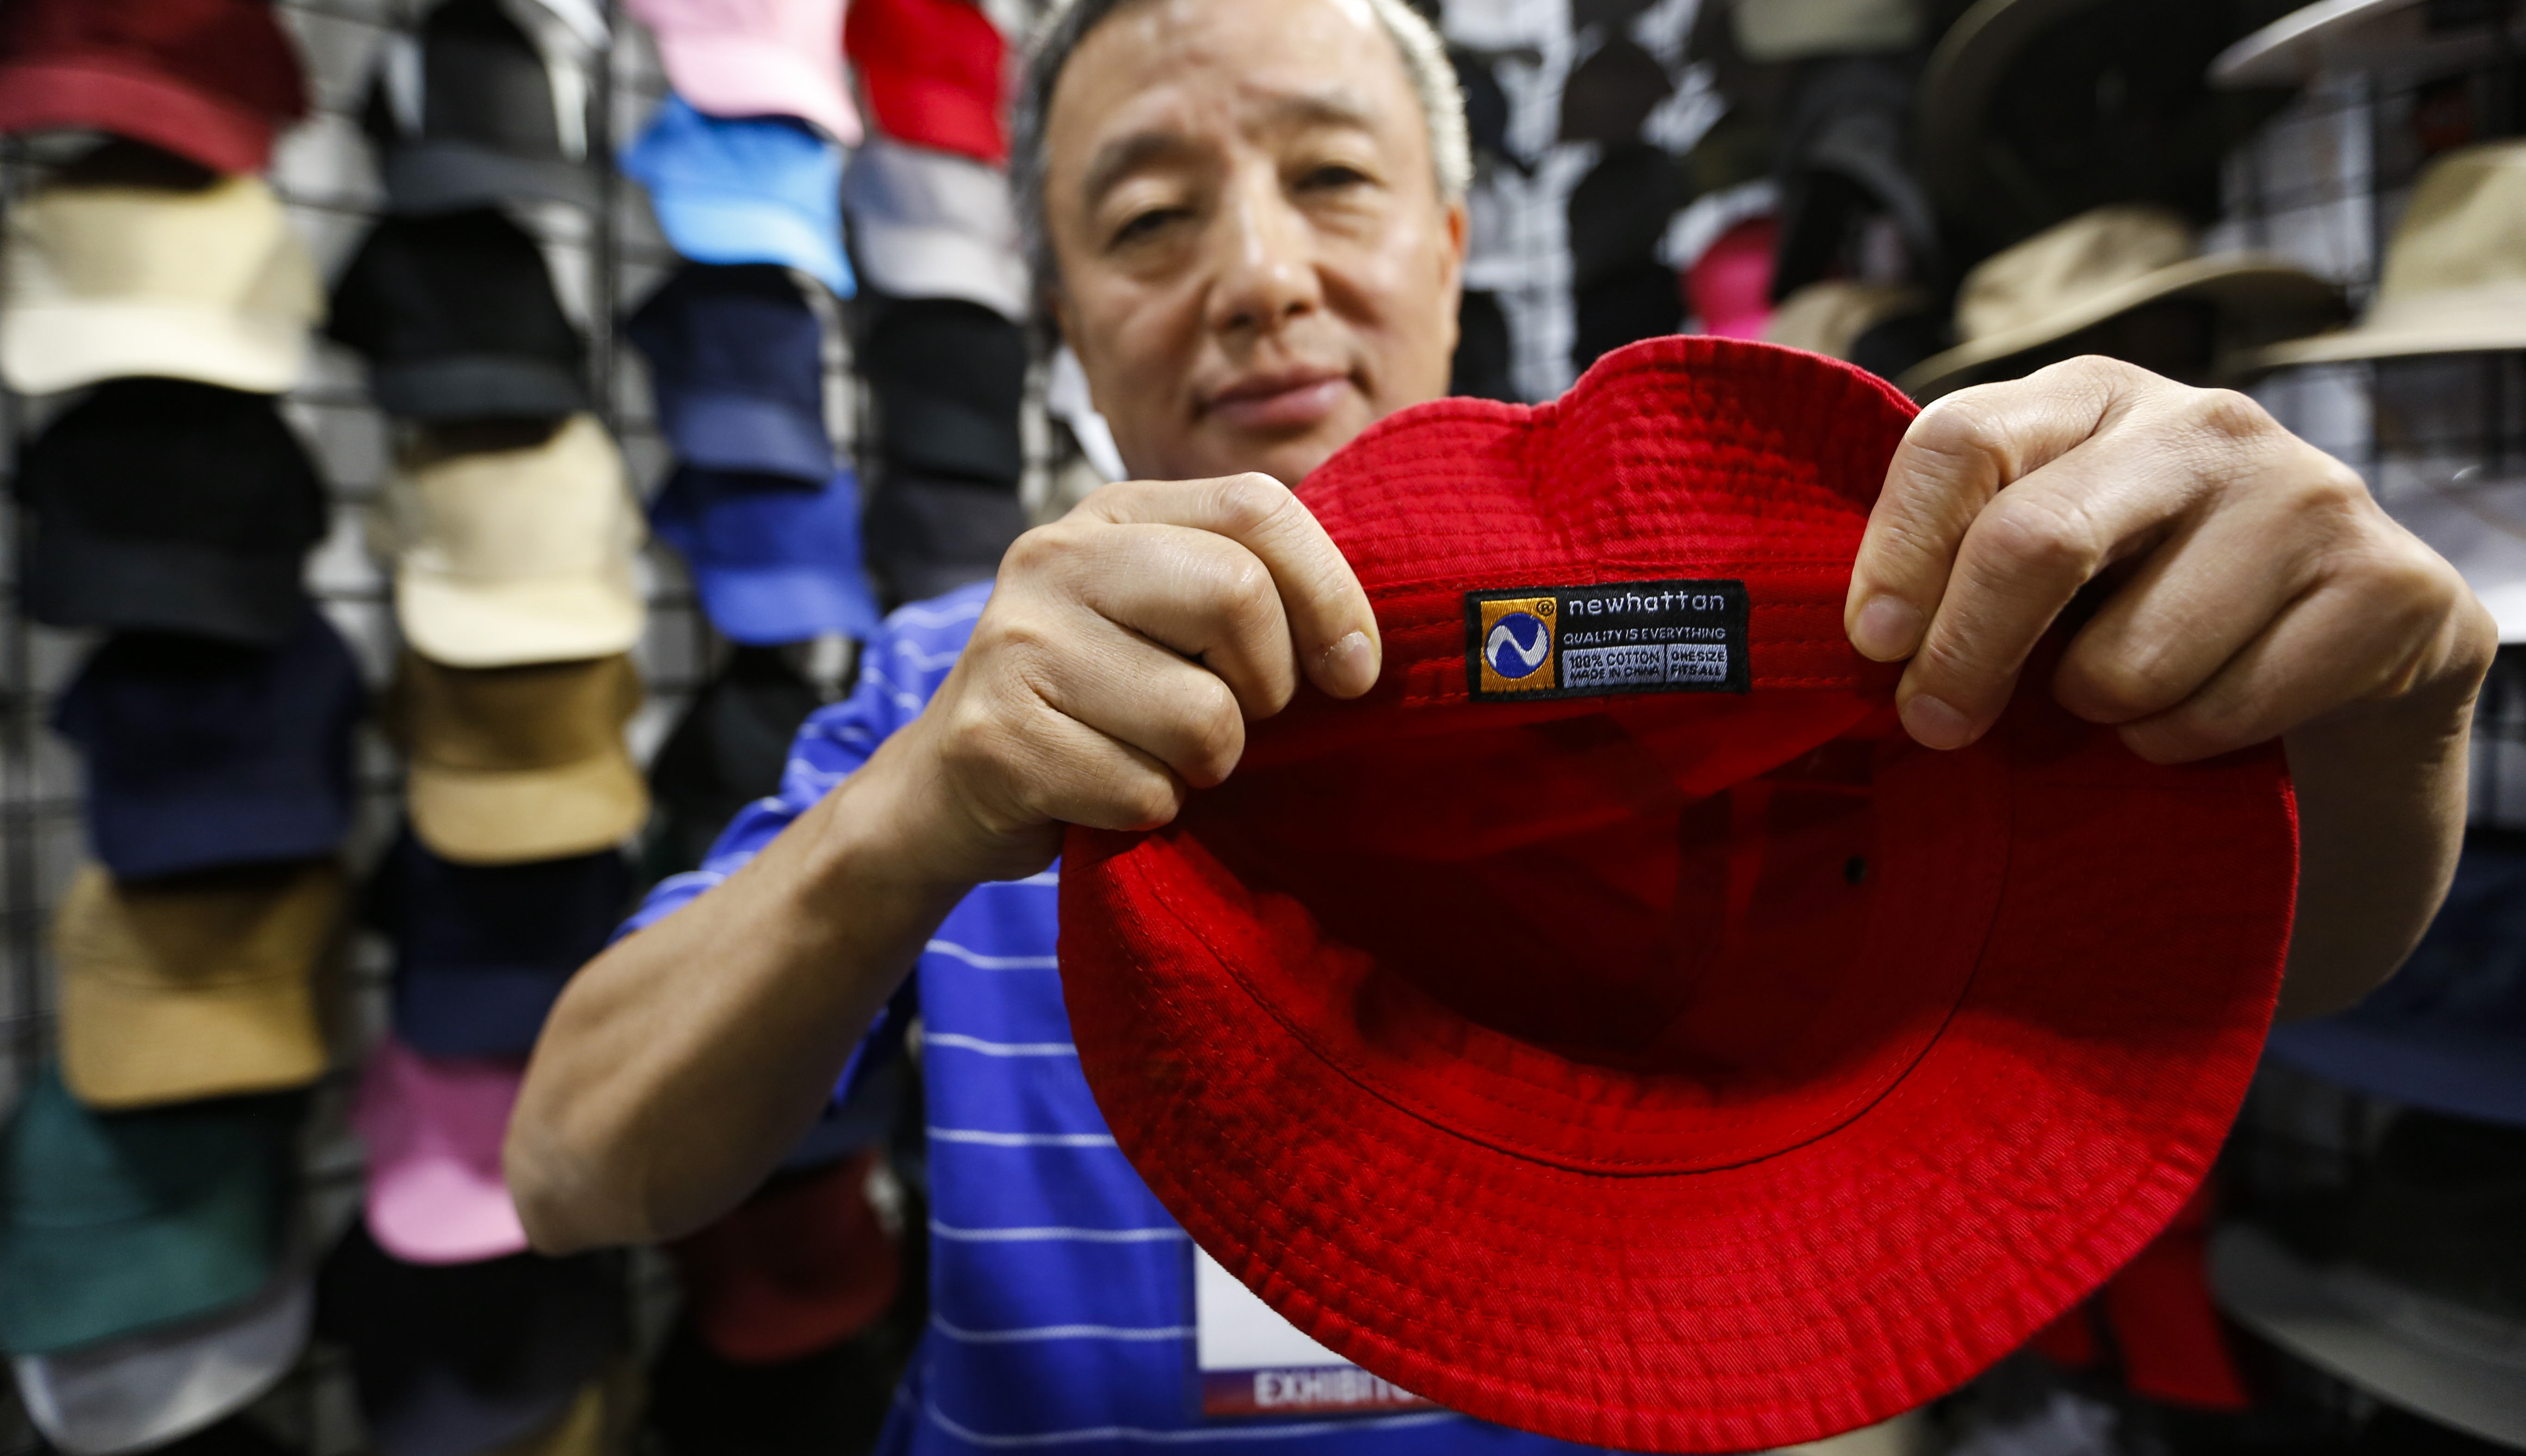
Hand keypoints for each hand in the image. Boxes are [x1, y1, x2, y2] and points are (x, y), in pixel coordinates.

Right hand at [865, 473, 1382, 887]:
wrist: (945, 788)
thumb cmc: (1095, 703)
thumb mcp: (1160, 617)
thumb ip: (1243, 591)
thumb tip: (1359, 644)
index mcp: (1113, 514)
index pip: (1257, 506)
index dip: (1329, 592)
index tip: (1352, 672)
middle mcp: (1055, 558)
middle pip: (1237, 596)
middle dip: (1267, 687)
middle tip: (1236, 722)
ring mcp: (1015, 644)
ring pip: (1200, 716)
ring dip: (1207, 766)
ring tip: (1159, 759)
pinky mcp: (995, 738)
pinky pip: (1142, 790)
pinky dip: (1149, 811)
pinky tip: (1104, 794)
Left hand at [1844, 356, 2493, 761]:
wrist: (2343, 652)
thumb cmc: (2146, 601)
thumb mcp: (2051, 559)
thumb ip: (1961, 567)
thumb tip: (1864, 648)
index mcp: (2092, 395)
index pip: (1959, 441)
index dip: (1897, 553)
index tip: (1870, 644)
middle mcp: (2202, 421)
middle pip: (2033, 542)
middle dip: (1965, 657)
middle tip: (1938, 725)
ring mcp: (2304, 493)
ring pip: (2127, 660)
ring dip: (2098, 714)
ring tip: (2125, 697)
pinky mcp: (2383, 587)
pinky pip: (2222, 712)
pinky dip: (2185, 744)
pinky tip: (2213, 710)